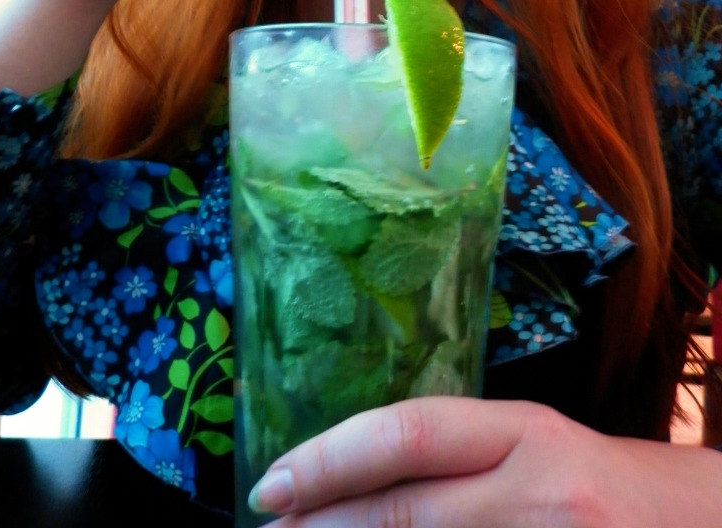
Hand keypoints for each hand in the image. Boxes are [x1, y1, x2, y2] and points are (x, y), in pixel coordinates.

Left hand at [249, 396, 721, 526]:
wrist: (699, 527)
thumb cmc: (595, 483)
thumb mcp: (528, 446)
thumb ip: (452, 458)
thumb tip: (350, 481)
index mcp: (525, 431)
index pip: (409, 433)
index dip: (330, 459)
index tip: (271, 485)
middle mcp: (538, 489)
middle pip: (405, 510)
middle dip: (325, 525)